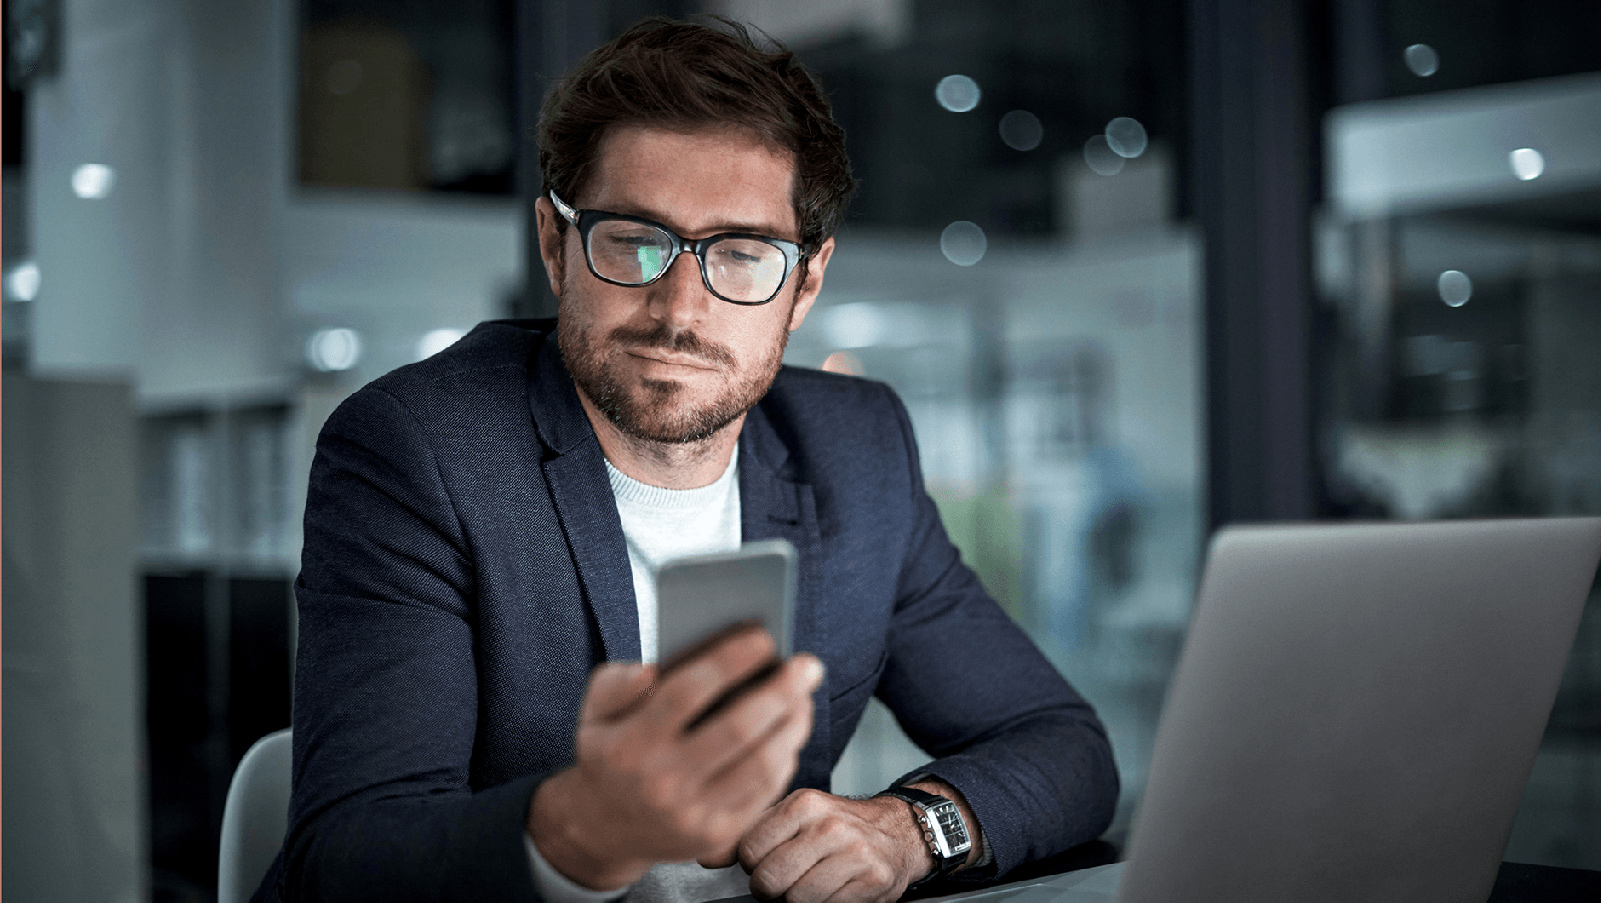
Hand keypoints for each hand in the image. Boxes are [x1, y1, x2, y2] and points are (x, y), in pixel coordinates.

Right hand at [527, 627, 824, 890]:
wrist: (604, 829)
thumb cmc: (610, 753)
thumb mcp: (594, 713)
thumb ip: (617, 683)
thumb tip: (651, 669)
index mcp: (629, 745)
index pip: (687, 693)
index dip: (730, 660)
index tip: (764, 636)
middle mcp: (661, 783)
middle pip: (737, 729)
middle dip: (781, 691)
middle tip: (807, 665)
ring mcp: (691, 815)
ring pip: (760, 764)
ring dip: (793, 724)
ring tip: (805, 696)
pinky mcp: (716, 837)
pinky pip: (764, 793)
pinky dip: (785, 756)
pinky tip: (791, 731)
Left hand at [716, 789, 931, 902]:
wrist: (896, 832)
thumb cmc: (836, 826)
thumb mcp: (793, 816)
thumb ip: (748, 832)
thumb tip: (705, 855)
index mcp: (804, 804)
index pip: (749, 851)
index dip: (753, 864)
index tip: (769, 859)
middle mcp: (829, 825)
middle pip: (769, 880)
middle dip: (771, 888)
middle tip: (787, 878)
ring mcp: (854, 853)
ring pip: (796, 900)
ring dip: (799, 900)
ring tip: (813, 881)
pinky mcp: (873, 881)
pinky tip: (835, 889)